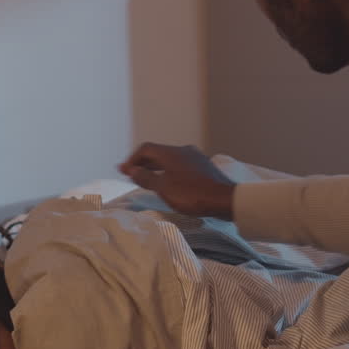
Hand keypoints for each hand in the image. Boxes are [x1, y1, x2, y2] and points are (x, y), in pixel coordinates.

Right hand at [118, 144, 235, 219]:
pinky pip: (180, 165)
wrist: (224, 199)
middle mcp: (182, 150)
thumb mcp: (164, 188)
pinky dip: (168, 171)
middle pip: (157, 153)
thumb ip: (146, 178)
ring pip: (169, 159)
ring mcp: (194, 157)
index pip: (145, 149)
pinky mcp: (203, 167)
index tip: (124, 171)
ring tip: (146, 179)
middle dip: (142, 163)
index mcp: (171, 153)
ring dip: (155, 168)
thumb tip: (131, 170)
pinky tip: (168, 182)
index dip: (132, 159)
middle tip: (130, 174)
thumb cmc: (192, 194)